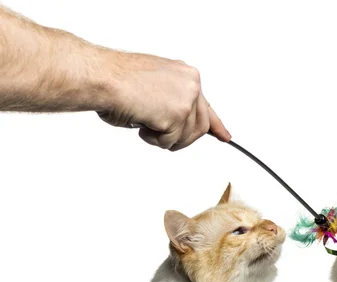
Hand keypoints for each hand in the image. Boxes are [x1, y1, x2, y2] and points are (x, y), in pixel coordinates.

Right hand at [98, 51, 229, 150]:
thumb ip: (173, 102)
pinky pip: (171, 142)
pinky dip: (153, 139)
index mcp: (186, 75)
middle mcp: (191, 83)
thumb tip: (181, 123)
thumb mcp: (155, 89)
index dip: (215, 124)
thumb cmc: (116, 81)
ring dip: (164, 137)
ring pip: (187, 137)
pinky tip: (142, 122)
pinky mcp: (178, 115)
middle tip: (158, 131)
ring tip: (145, 119)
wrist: (101, 77)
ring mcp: (187, 99)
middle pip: (200, 127)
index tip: (224, 136)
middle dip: (180, 137)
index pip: (206, 105)